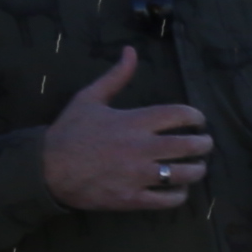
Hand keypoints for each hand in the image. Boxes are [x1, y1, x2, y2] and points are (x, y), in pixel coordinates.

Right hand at [46, 49, 213, 213]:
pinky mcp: (133, 199)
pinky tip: (178, 188)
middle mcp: (142, 148)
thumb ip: (116, 76)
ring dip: (198, 170)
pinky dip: (180, 194)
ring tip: (197, 166)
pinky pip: (169, 200)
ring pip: (185, 174)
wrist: (46, 169)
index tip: (198, 120)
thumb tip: (131, 51)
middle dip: (205, 144)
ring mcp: (139, 175)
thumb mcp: (89, 97)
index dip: (197, 117)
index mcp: (135, 121)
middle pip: (191, 146)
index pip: (181, 115)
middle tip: (205, 144)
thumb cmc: (69, 132)